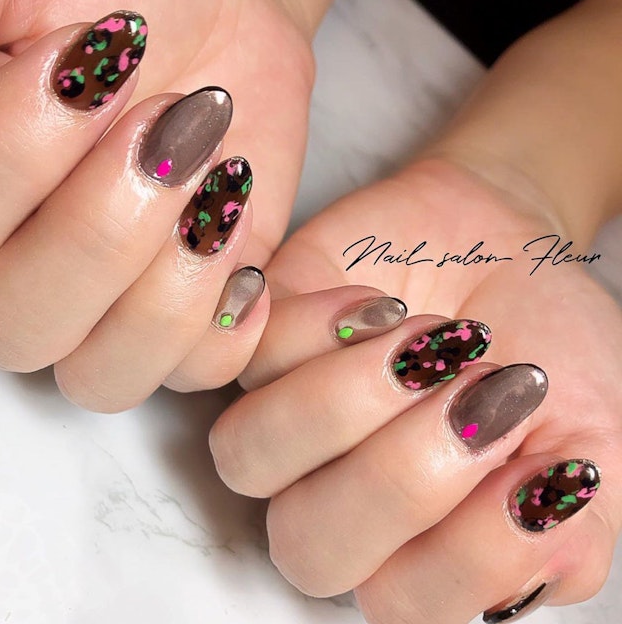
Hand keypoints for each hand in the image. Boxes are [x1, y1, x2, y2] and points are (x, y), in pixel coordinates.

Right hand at [0, 0, 322, 410]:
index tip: (81, 62)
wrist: (216, 11)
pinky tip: (239, 235)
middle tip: (166, 124)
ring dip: (169, 282)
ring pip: (107, 378)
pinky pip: (199, 374)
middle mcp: (23, 280)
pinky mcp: (194, 317)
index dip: (14, 163)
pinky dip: (230, 321)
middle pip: (24, 330)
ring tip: (218, 176)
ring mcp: (112, 312)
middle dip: (104, 224)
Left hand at [209, 157, 621, 622]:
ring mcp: (289, 417)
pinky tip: (381, 304)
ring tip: (426, 343)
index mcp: (414, 539)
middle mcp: (336, 489)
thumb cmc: (547, 342)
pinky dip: (315, 332)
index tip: (535, 457)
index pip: (400, 603)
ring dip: (343, 404)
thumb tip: (533, 539)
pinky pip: (245, 357)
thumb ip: (569, 524)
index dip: (468, 548)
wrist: (510, 244)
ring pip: (247, 456)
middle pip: (305, 544)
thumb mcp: (594, 436)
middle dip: (397, 477)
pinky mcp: (264, 340)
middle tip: (474, 393)